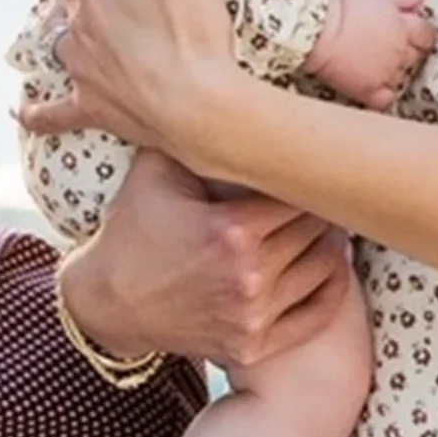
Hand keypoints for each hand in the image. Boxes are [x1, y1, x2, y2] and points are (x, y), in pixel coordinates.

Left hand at [20, 0, 245, 161]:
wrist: (201, 108)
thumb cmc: (193, 30)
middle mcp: (78, 25)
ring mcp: (82, 69)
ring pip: (59, 38)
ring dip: (63, 24)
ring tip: (68, 15)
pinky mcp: (94, 108)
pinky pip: (54, 112)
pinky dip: (38, 111)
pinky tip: (23, 112)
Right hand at [60, 151, 348, 376]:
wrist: (105, 302)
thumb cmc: (132, 230)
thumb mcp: (155, 172)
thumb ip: (195, 133)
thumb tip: (228, 91)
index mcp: (230, 229)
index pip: (298, 191)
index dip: (305, 174)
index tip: (309, 163)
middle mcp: (248, 276)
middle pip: (317, 228)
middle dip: (320, 206)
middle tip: (325, 190)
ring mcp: (253, 316)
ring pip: (326, 268)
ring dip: (331, 243)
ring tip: (327, 223)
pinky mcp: (253, 345)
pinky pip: (317, 314)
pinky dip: (332, 288)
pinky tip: (330, 265)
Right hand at [304, 0, 436, 108]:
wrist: (318, 31)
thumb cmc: (344, 8)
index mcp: (404, 28)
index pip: (426, 36)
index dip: (421, 36)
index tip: (413, 36)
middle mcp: (400, 53)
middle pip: (415, 58)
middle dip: (407, 53)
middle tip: (389, 48)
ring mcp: (386, 73)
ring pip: (401, 78)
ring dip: (394, 73)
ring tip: (376, 65)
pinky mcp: (368, 90)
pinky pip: (385, 100)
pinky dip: (383, 96)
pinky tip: (374, 88)